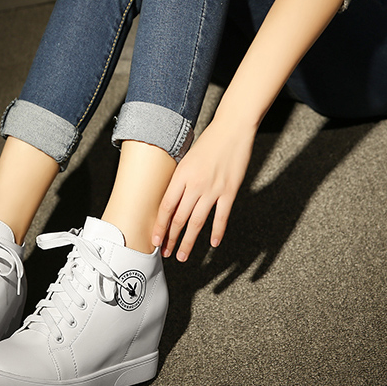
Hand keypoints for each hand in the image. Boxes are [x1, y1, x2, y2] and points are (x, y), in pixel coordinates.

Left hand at [152, 119, 254, 261]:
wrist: (232, 130)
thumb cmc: (208, 142)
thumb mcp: (186, 159)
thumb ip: (179, 180)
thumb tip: (172, 200)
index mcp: (181, 175)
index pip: (166, 207)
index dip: (159, 226)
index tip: (155, 239)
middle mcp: (195, 184)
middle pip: (179, 218)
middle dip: (170, 239)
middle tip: (165, 253)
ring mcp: (213, 189)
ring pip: (197, 222)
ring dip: (188, 241)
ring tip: (182, 255)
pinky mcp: (229, 191)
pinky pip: (221, 217)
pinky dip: (216, 232)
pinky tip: (212, 244)